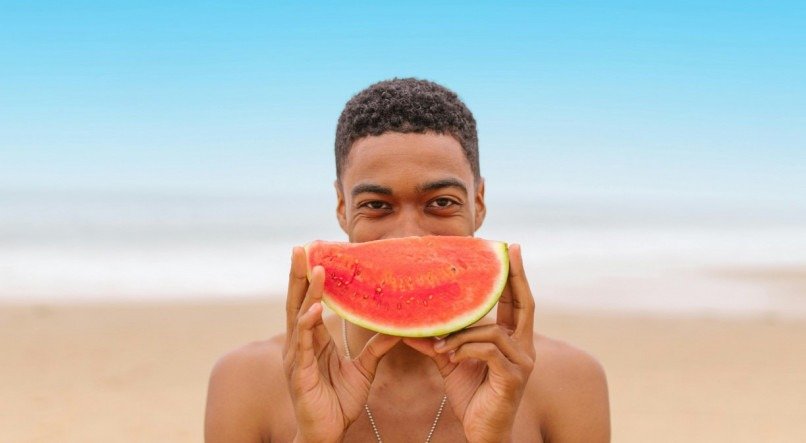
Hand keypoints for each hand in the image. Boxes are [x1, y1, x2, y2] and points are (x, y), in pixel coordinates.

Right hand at [283, 247, 399, 442]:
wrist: (328, 433)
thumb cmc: (339, 401)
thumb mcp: (364, 369)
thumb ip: (377, 347)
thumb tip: (399, 328)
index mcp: (313, 339)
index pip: (310, 301)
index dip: (311, 277)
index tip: (314, 251)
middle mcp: (301, 343)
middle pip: (298, 301)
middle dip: (300, 273)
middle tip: (302, 246)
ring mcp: (296, 356)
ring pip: (300, 316)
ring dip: (307, 291)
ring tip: (315, 268)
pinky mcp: (298, 372)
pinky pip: (303, 344)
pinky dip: (307, 325)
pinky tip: (313, 310)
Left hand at [405, 244, 535, 441]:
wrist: (481, 432)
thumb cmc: (472, 396)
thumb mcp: (453, 363)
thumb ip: (440, 342)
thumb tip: (411, 327)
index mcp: (514, 341)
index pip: (518, 302)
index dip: (515, 276)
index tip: (511, 249)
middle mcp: (525, 348)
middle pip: (525, 304)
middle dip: (516, 276)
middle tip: (508, 250)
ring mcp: (522, 362)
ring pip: (493, 331)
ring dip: (463, 335)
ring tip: (443, 347)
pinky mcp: (513, 377)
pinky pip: (488, 350)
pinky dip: (466, 350)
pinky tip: (451, 357)